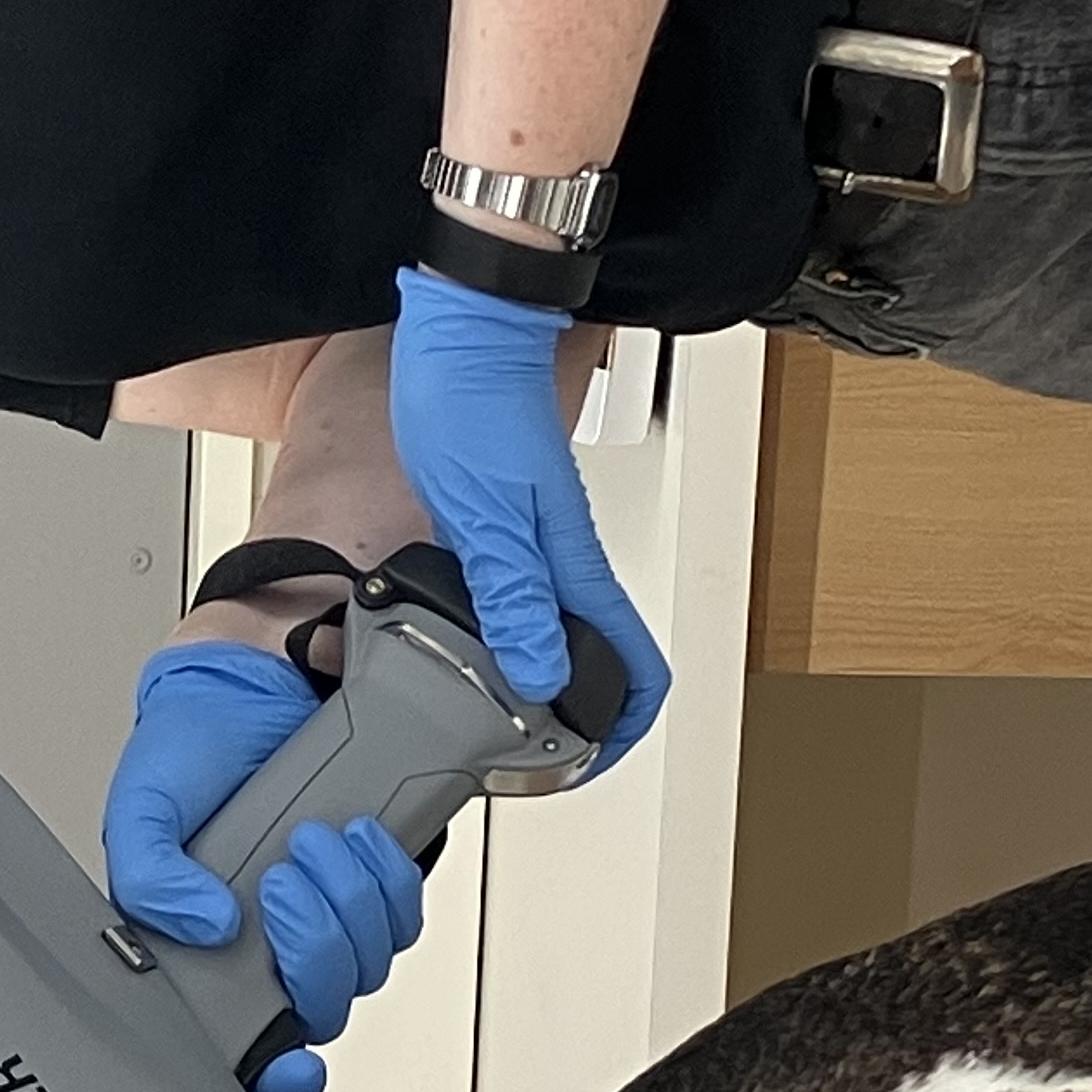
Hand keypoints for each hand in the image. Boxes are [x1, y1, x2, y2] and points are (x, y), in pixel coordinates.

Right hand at [101, 643, 425, 1091]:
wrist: (251, 684)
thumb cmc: (188, 753)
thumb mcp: (142, 809)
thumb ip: (149, 874)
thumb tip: (203, 925)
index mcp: (200, 956)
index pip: (244, 1056)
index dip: (272, 1084)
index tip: (289, 1065)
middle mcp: (265, 950)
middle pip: (319, 1007)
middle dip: (313, 948)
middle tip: (284, 882)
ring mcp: (321, 919)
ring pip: (365, 963)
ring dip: (350, 904)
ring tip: (315, 840)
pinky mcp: (366, 884)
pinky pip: (400, 913)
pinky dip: (387, 878)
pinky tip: (357, 835)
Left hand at [387, 268, 670, 765]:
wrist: (461, 326)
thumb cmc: (473, 400)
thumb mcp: (484, 515)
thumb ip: (512, 597)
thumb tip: (538, 676)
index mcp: (570, 563)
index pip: (634, 663)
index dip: (622, 728)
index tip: (586, 765)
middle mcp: (561, 556)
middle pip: (595, 657)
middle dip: (574, 717)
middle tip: (531, 756)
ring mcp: (534, 537)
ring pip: (552, 628)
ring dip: (533, 677)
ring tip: (491, 713)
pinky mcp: (501, 518)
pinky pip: (512, 593)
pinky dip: (495, 630)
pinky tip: (456, 638)